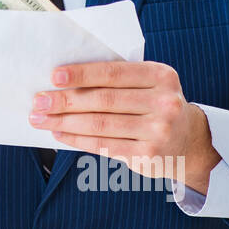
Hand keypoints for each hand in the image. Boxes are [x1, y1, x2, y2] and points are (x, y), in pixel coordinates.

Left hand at [27, 61, 221, 193]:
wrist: (190, 142)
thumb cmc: (156, 106)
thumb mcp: (150, 85)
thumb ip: (118, 80)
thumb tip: (64, 82)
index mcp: (161, 76)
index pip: (114, 73)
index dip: (82, 74)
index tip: (54, 76)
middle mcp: (163, 103)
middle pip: (103, 100)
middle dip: (65, 100)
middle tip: (39, 101)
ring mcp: (157, 131)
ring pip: (100, 124)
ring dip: (64, 121)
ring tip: (41, 118)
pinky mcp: (147, 155)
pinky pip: (103, 145)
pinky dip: (77, 139)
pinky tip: (59, 133)